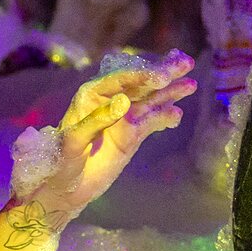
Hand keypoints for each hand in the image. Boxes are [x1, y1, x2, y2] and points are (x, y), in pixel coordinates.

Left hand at [29, 50, 195, 215]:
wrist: (64, 188)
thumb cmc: (60, 161)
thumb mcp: (73, 141)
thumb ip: (97, 120)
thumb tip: (123, 101)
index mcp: (91, 95)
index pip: (120, 79)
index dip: (141, 76)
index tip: (160, 76)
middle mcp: (110, 101)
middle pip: (140, 84)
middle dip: (163, 73)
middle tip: (185, 62)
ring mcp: (123, 117)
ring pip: (150, 99)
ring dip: (170, 91)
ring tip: (191, 82)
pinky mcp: (132, 134)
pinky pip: (152, 121)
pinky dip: (165, 116)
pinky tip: (177, 113)